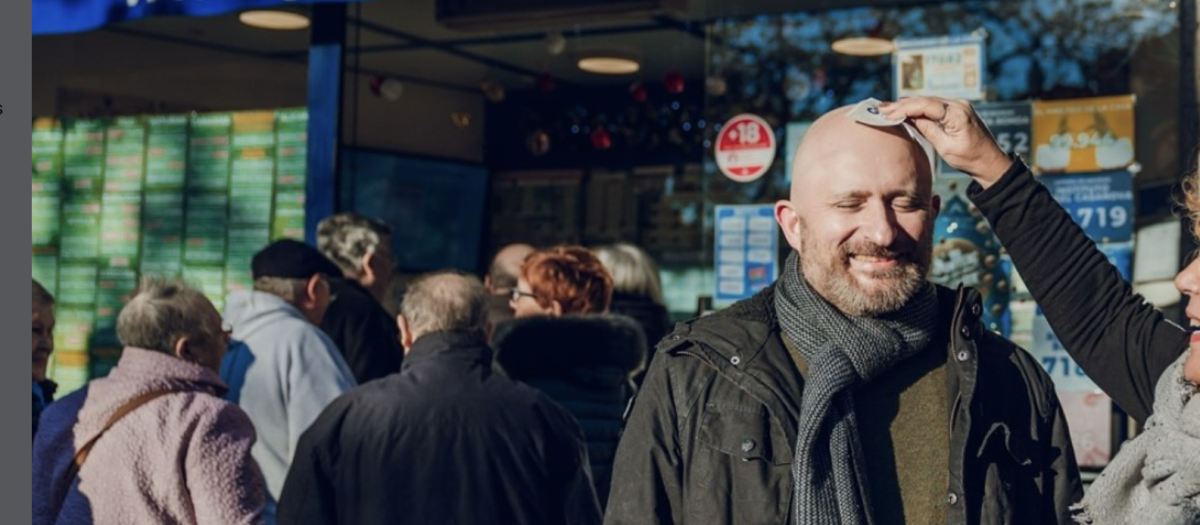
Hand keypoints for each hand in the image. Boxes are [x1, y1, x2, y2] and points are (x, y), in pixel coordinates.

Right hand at [880, 97, 1012, 187]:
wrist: (990, 161)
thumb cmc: (970, 159)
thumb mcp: (945, 147)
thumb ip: (927, 129)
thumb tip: (908, 117)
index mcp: (957, 114)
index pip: (925, 105)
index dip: (904, 107)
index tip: (886, 112)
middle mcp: (959, 104)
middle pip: (925, 100)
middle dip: (902, 104)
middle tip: (880, 108)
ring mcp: (958, 105)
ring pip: (928, 101)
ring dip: (908, 104)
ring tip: (887, 108)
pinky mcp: (956, 109)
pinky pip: (934, 105)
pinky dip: (918, 107)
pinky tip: (904, 109)